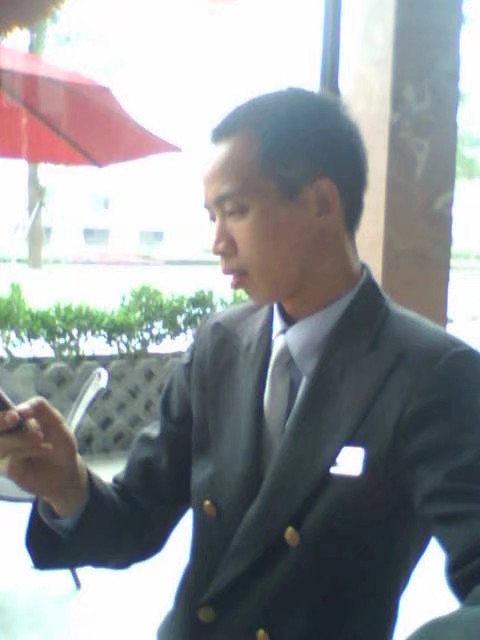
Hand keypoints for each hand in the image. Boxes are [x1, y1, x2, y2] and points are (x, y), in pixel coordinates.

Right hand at [0, 397, 87, 516]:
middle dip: (1, 421)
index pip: (2, 410)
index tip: (15, 411)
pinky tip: (46, 448)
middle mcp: (6, 435)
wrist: (67, 470)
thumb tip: (22, 408)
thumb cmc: (59, 443)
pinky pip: (11, 457)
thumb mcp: (55, 422)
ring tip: (40, 437)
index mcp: (15, 420)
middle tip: (15, 417)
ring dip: (21, 438)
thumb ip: (41, 409)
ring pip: (1, 442)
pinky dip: (29, 450)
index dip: (2, 410)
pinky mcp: (8, 469)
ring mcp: (5, 452)